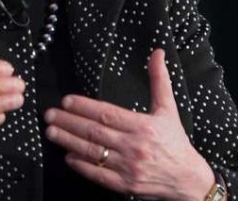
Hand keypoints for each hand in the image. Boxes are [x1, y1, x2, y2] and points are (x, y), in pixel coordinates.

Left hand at [44, 49, 215, 199]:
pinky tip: (67, 156)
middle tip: (49, 115)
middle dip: (69, 122)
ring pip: (92, 152)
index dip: (84, 107)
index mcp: (143, 126)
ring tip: (50, 132)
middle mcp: (134, 146)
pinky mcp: (125, 185)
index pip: (107, 114)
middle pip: (95, 132)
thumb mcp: (168, 109)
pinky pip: (98, 175)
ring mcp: (129, 168)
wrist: (188, 180)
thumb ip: (159, 80)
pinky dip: (81, 165)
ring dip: (68, 142)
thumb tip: (157, 52)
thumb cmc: (175, 142)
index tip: (66, 101)